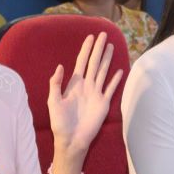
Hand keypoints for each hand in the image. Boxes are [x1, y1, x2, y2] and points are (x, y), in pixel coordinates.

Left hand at [47, 32, 123, 173]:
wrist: (71, 140)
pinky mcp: (104, 103)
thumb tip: (60, 66)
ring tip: (111, 46)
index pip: (81, 62)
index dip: (86, 49)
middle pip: (94, 62)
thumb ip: (56, 84)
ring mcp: (96, 93)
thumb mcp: (53, 102)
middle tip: (103, 34)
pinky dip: (116, 79)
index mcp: (74, 84)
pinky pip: (111, 88)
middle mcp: (86, 86)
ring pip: (103, 71)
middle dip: (98, 48)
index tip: (90, 36)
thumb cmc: (60, 123)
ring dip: (107, 59)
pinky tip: (120, 70)